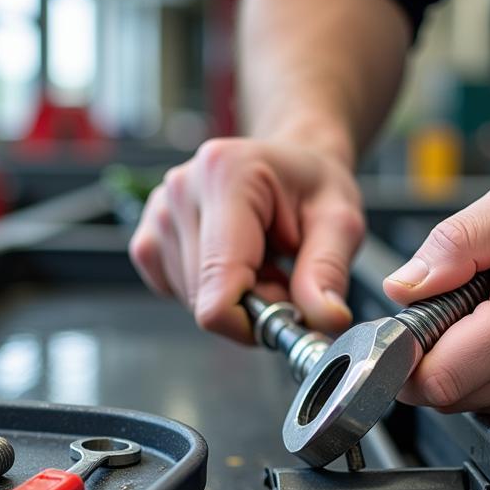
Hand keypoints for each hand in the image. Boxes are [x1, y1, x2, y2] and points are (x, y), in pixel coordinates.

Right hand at [129, 138, 364, 342]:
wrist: (292, 167)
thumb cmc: (313, 187)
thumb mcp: (340, 223)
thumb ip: (329, 271)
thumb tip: (326, 320)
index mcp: (228, 176)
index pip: (218, 289)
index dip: (251, 322)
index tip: (284, 311)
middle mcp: (182, 189)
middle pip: (204, 301)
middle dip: (249, 305)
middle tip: (281, 273)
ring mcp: (159, 212)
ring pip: (191, 301)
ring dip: (233, 298)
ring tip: (262, 261)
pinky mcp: (149, 235)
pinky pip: (174, 291)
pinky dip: (209, 291)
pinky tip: (234, 262)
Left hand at [383, 175, 489, 418]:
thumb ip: (453, 244)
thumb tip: (403, 288)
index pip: (439, 375)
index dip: (404, 355)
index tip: (405, 326)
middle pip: (447, 395)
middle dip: (430, 356)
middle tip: (450, 310)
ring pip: (467, 402)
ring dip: (458, 365)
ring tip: (487, 317)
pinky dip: (484, 374)